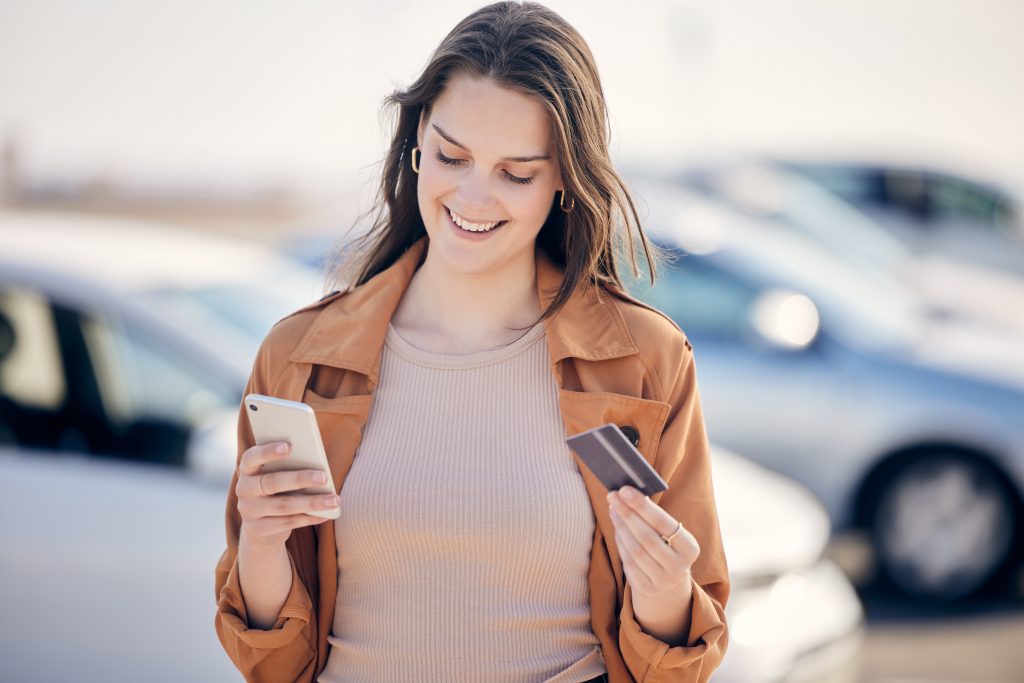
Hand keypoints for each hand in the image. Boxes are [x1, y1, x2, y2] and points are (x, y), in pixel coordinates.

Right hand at [235, 441, 339, 549]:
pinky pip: (287, 523)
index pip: (252, 457)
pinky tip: (326, 514)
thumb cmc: (277, 491)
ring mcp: (249, 511)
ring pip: (284, 506)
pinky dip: (309, 518)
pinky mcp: (258, 530)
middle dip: (300, 479)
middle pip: (272, 482)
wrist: (260, 528)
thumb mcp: (277, 476)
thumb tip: (317, 463)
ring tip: (334, 500)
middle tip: (324, 477)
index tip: (289, 446)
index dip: (268, 451)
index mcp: (248, 470)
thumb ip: (289, 467)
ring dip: (312, 502)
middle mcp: (244, 489)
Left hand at [606, 485, 699, 599]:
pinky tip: (617, 528)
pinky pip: (627, 561)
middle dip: (627, 514)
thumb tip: (628, 494)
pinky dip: (619, 542)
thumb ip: (655, 517)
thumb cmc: (668, 545)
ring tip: (613, 509)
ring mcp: (662, 580)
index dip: (642, 506)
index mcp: (690, 548)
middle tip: (613, 496)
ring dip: (620, 527)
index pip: (663, 523)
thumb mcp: (670, 534)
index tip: (624, 490)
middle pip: (646, 537)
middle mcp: (679, 567)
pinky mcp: (646, 588)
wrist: (669, 580)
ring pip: (634, 550)